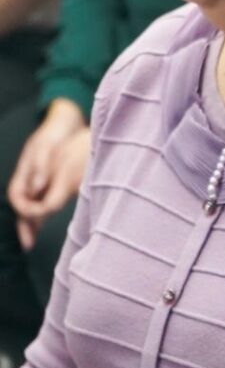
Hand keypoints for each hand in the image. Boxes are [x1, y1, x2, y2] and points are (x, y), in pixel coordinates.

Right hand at [8, 99, 87, 249]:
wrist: (63, 123)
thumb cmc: (53, 135)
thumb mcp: (46, 149)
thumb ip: (40, 168)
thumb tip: (37, 188)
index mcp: (24, 173)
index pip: (17, 198)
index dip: (24, 211)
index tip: (33, 221)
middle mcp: (29, 179)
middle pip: (23, 206)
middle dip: (25, 225)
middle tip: (28, 244)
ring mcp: (38, 180)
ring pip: (33, 205)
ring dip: (34, 222)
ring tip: (33, 240)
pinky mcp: (50, 179)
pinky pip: (43, 199)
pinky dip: (44, 210)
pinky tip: (48, 219)